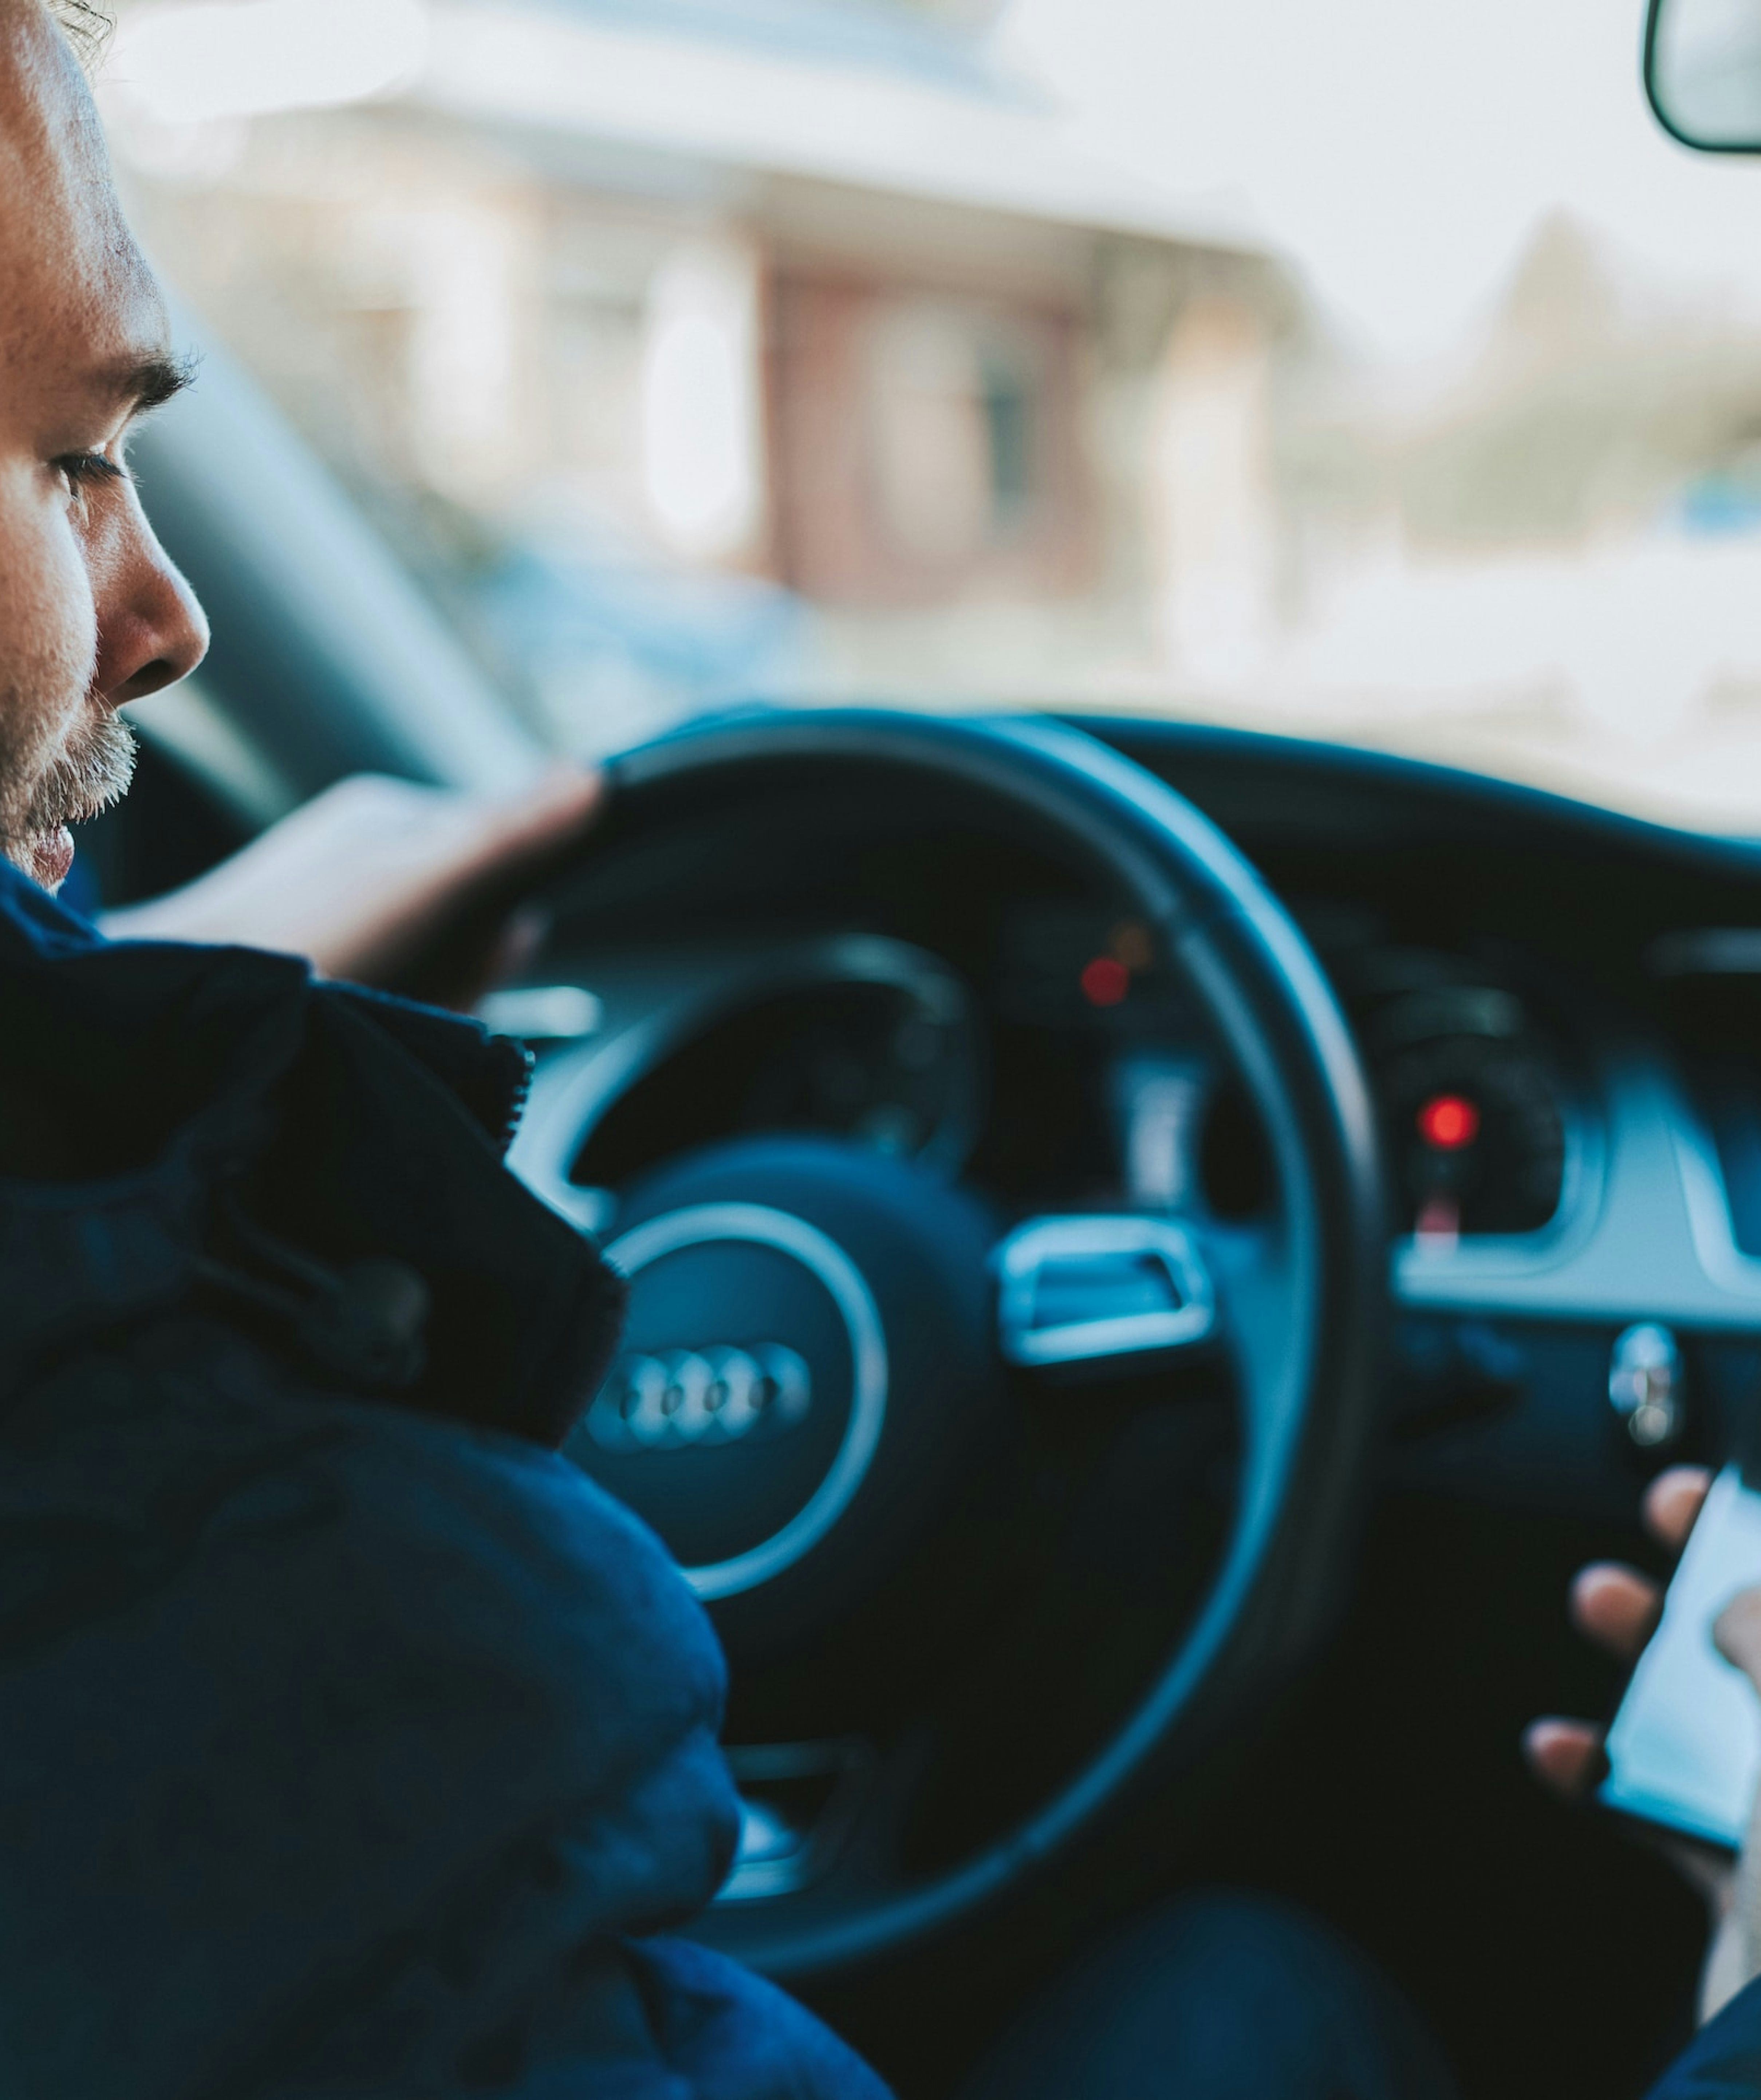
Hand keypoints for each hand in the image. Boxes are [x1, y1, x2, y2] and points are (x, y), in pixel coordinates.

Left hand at [99, 766, 602, 1006]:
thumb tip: (594, 779)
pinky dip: (392, 1023)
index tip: (481, 948)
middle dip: (466, 972)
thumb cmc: (300, 938)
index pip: (507, 856)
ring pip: (438, 970)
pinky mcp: (320, 970)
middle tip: (421, 987)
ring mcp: (342, 916)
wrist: (181, 1010)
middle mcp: (367, 860)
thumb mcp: (424, 881)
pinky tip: (356, 1024)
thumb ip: (509, 833)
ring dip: (431, 1004)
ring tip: (380, 1010)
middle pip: (476, 923)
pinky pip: (395, 1001)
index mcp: (391, 820)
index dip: (506, 923)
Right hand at [1524, 1466, 1760, 2022]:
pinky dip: (1613, 1772)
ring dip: (1656, 1656)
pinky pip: (1677, 1804)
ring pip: (1732, 1711)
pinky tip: (1569, 1750)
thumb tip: (1729, 1607)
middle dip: (1723, 1575)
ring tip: (1602, 1605)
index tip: (1733, 1488)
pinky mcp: (1758, 1889)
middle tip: (1671, 1514)